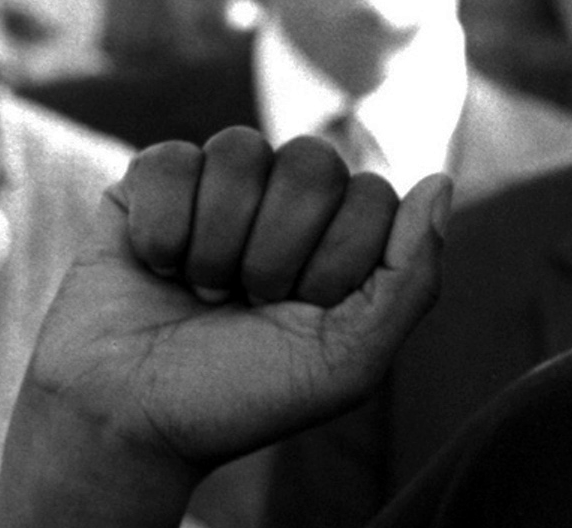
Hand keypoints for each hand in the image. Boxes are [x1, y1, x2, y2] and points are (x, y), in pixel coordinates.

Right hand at [0, 127, 449, 526]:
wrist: (132, 424)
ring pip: (241, 149)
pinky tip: (158, 266)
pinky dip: (164, 227)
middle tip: (249, 303)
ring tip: (202, 291)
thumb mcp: (351, 359)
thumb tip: (439, 180)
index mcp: (345, 236)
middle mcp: (287, 202)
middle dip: (278, 251)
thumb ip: (410, 274)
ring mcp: (220, 187)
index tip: (302, 314)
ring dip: (219, 242)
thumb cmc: (244, 395)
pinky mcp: (151, 184)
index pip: (372, 196)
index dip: (336, 263)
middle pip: (314, 163)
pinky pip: (172, 158)